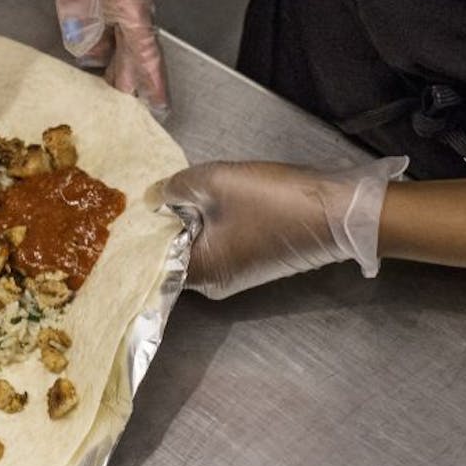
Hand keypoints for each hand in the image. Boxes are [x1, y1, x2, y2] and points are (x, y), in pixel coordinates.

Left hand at [22, 0, 168, 115]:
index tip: (159, 103)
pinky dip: (110, 38)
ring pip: (128, 31)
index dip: (151, 76)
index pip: (145, 43)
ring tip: (114, 88)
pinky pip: (116, 17)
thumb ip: (78, 9)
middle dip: (136, 75)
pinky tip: (97, 51)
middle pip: (139, 42)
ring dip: (122, 59)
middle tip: (131, 107)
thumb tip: (86, 48)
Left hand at [161, 156, 408, 298]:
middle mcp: (215, 283)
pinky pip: (218, 240)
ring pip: (197, 243)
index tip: (125, 209)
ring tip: (172, 189)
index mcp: (200, 273)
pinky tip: (203, 197)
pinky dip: (208, 221)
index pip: (153, 261)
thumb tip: (151, 198)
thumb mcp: (215, 182)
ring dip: (187, 218)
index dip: (139, 233)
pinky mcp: (254, 259)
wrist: (339, 211)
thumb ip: (175, 189)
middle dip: (163, 223)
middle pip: (174, 252)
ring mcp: (237, 273)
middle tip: (145, 191)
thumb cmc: (273, 200)